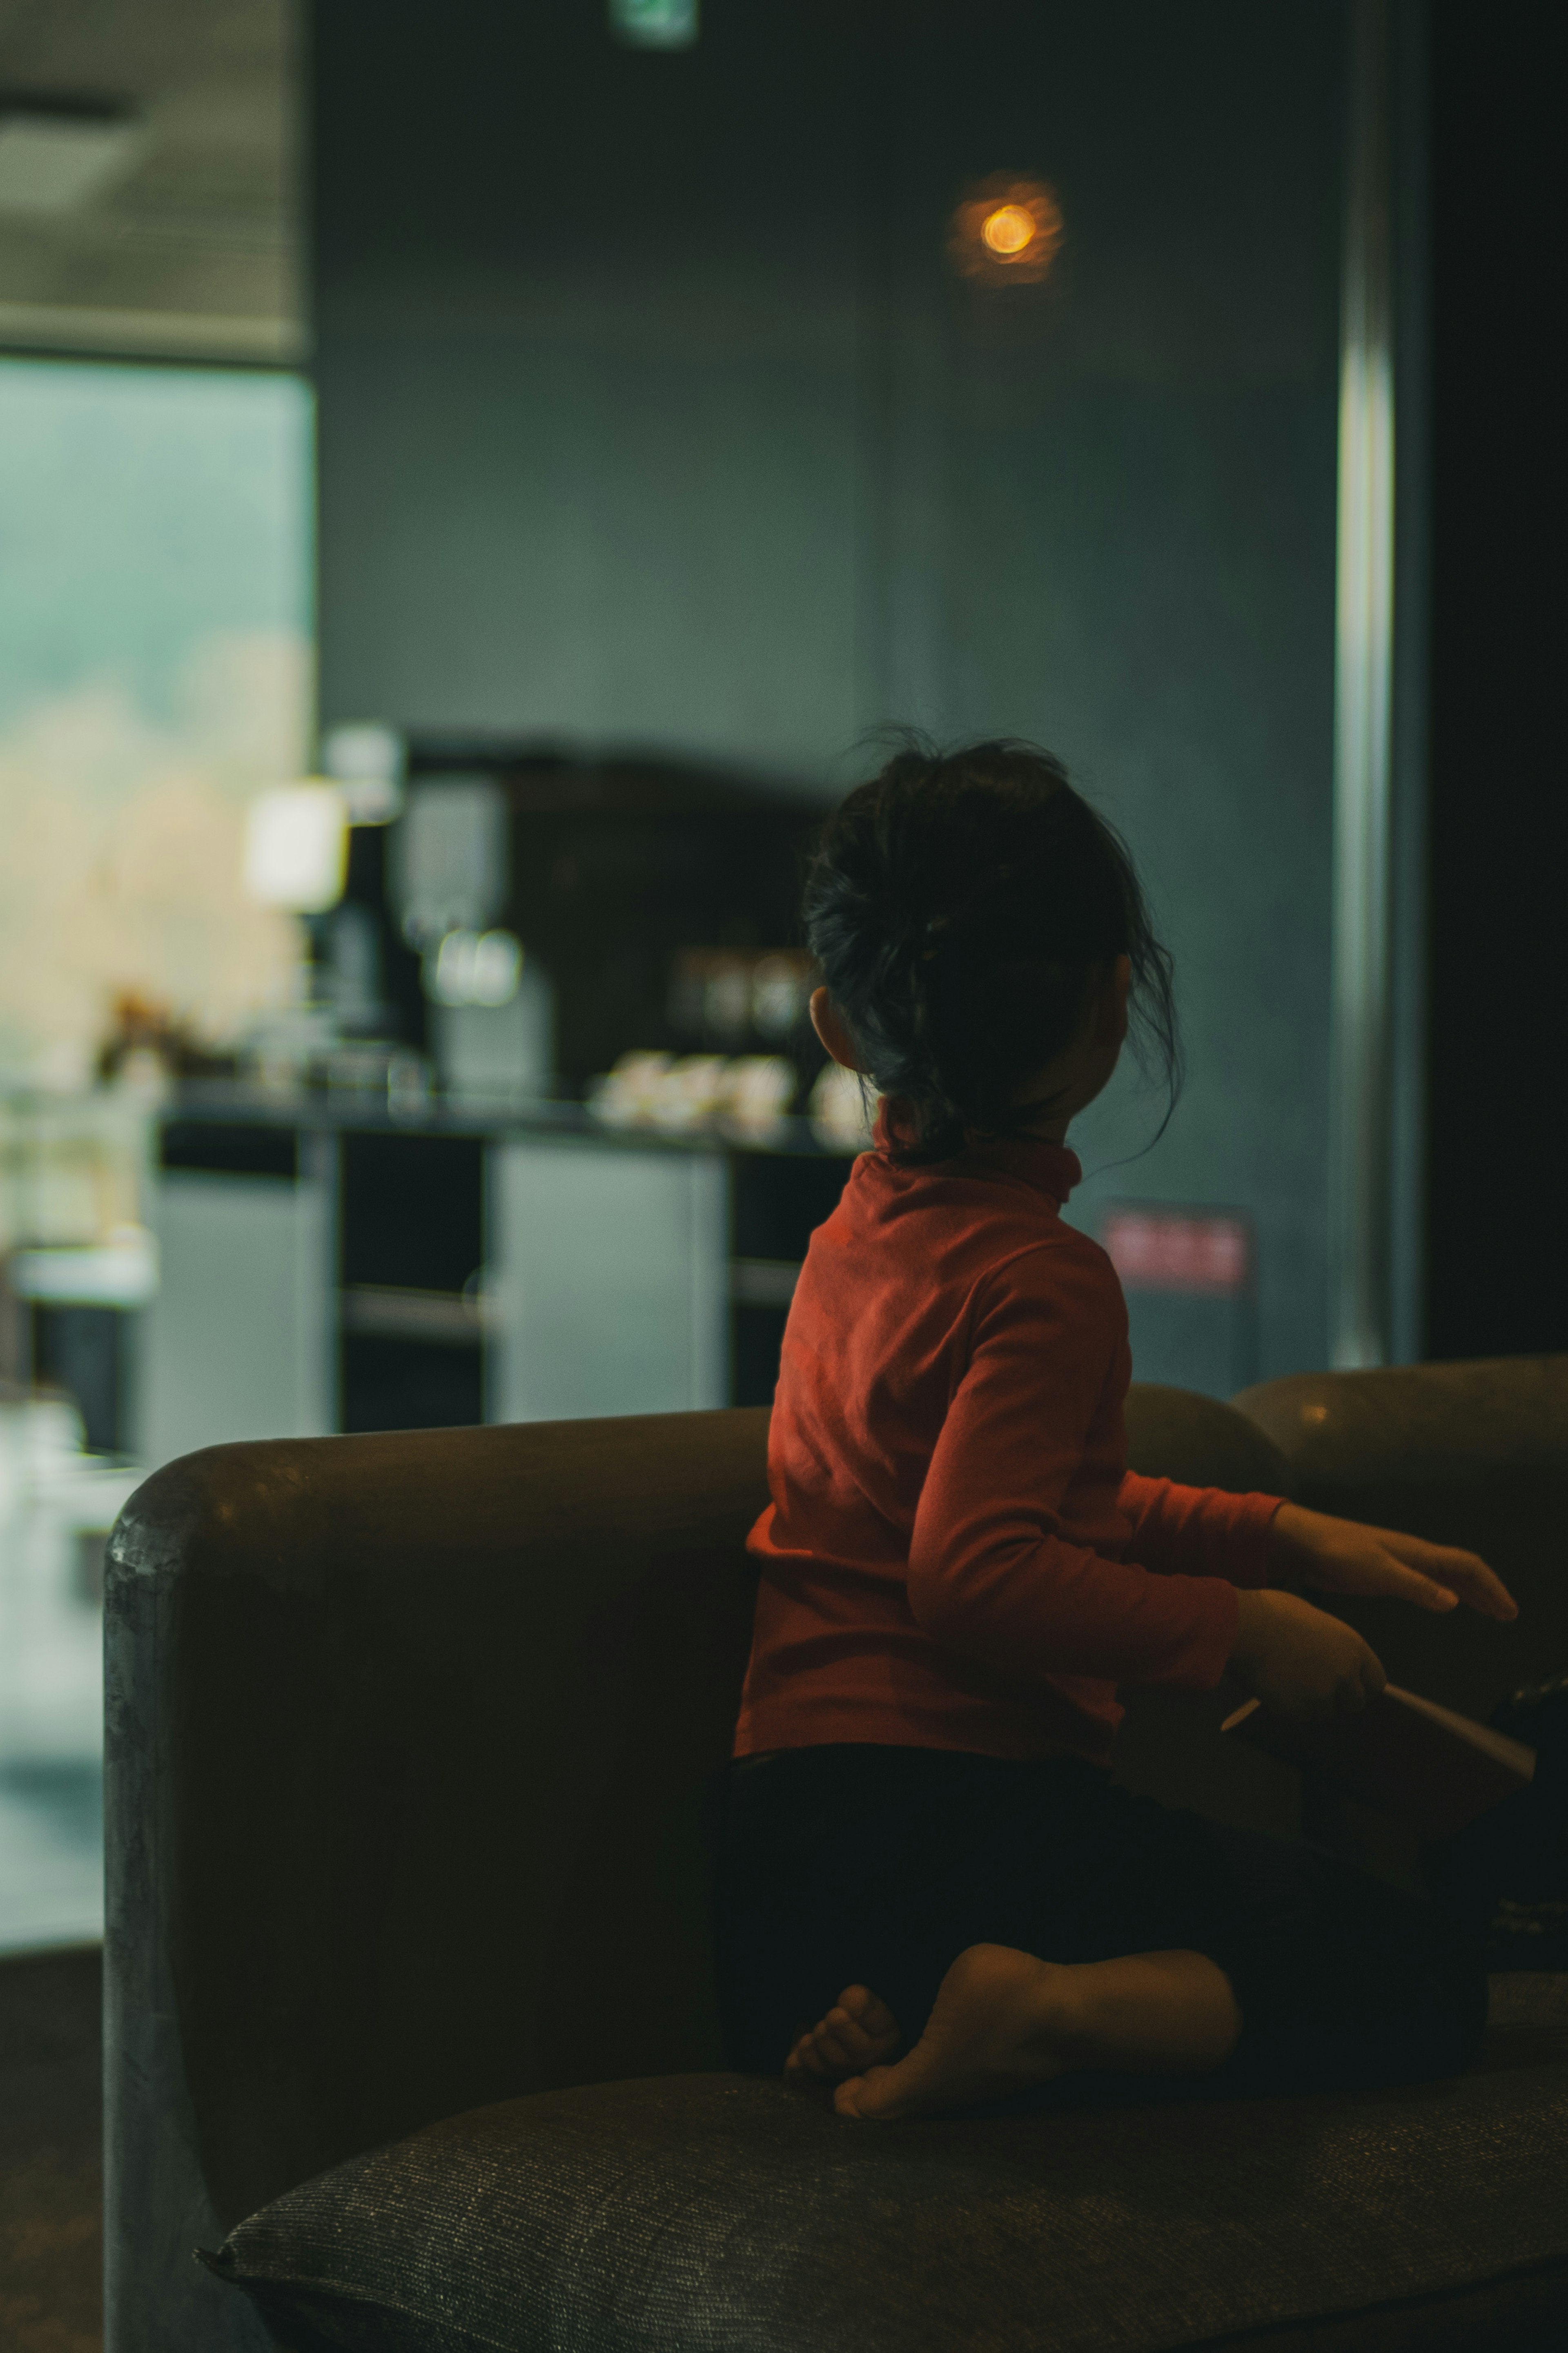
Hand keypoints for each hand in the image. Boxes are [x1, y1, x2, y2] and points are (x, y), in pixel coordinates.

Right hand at [1229, 1588, 1385, 1723]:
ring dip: (1312, 1702)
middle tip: (1315, 1686)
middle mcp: (1345, 1674)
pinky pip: (1301, 1715)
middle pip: (1355, 1703)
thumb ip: (1333, 1644)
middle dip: (1338, 1698)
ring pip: (1325, 1711)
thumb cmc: (1272, 1614)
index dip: (1361, 1685)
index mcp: (1353, 1647)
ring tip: (1288, 1677)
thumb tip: (1335, 1658)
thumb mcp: (1315, 1620)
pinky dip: (1291, 1705)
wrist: (1242, 1627)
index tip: (1347, 1685)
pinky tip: (1275, 1683)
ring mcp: (1323, 1694)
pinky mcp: (1299, 1710)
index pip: (1376, 1681)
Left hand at [1267, 1503, 1517, 1621]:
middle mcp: (1415, 1555)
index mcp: (1418, 1552)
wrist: (1306, 1543)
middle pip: (1462, 1571)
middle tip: (1508, 1615)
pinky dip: (1448, 1593)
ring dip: (1471, 1593)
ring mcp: (1402, 1562)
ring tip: (1490, 1612)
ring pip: (1447, 1577)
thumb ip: (1415, 1586)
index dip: (1491, 1587)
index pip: (1467, 1566)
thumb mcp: (1377, 1572)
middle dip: (1488, 1591)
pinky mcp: (1387, 1572)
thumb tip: (1454, 1602)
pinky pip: (1430, 1582)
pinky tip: (1449, 1603)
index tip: (1508, 1610)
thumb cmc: (1338, 1552)